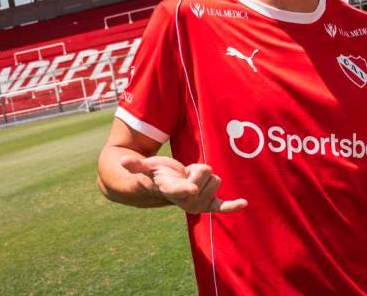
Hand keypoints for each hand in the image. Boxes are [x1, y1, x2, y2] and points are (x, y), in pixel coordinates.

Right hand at [121, 155, 247, 213]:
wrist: (169, 188)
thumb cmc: (159, 175)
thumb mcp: (149, 167)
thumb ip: (136, 165)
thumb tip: (122, 159)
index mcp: (172, 191)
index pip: (180, 189)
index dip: (186, 187)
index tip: (192, 188)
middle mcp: (187, 200)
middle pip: (205, 173)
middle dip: (198, 168)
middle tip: (187, 173)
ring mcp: (199, 203)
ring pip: (216, 179)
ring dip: (207, 176)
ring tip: (194, 179)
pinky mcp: (210, 204)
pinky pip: (222, 206)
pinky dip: (233, 205)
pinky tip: (244, 203)